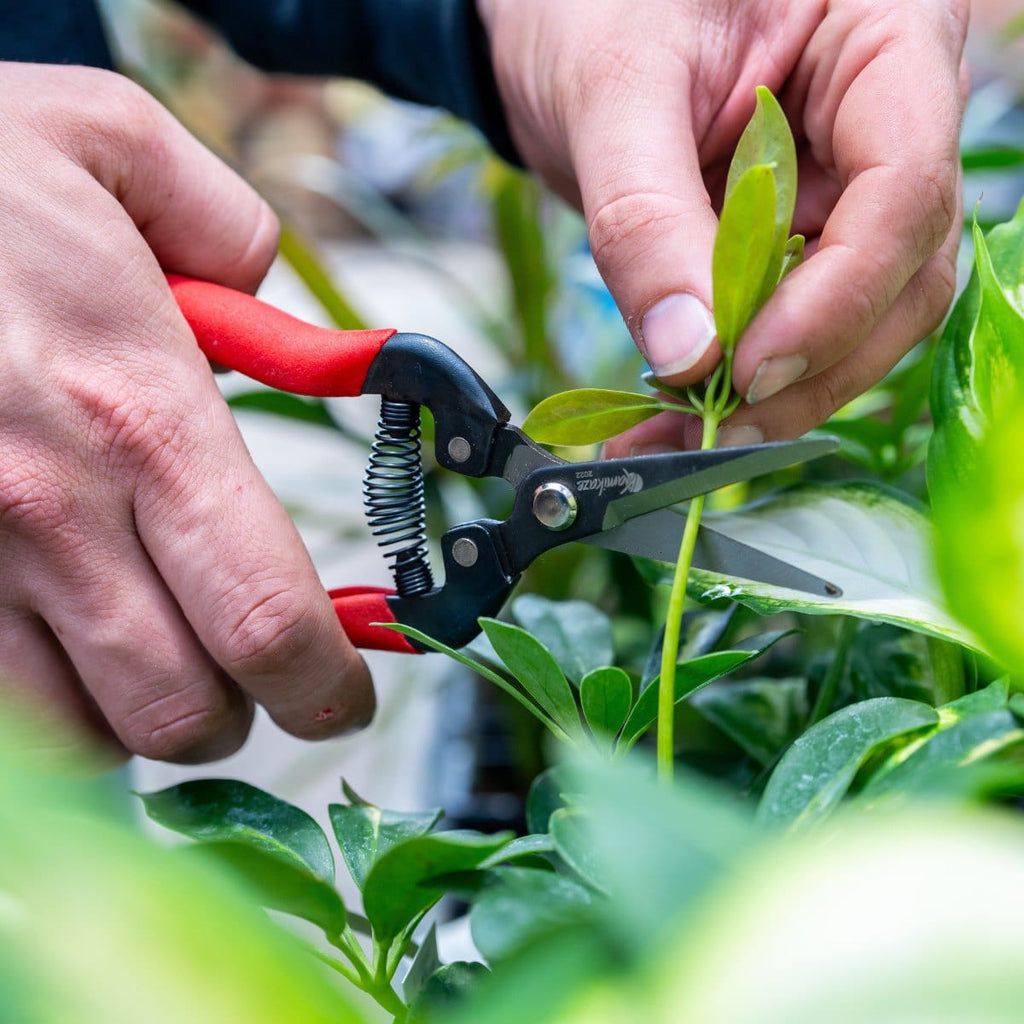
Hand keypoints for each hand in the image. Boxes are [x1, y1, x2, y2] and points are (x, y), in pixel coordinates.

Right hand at [0, 64, 372, 761]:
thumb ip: (233, 232)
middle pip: (184, 712)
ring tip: (153, 657)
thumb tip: (276, 308)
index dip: (325, 686)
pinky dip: (47, 710)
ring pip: (83, 739)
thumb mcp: (114, 145)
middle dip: (241, 714)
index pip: (268, 619)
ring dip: (139, 720)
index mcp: (141, 415)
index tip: (345, 699)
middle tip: (253, 675)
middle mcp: (52, 512)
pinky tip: (60, 650)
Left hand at [478, 0, 968, 450]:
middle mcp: (887, 129)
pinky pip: (793, 334)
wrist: (566, 31)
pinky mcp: (801, 251)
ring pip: (859, 327)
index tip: (747, 364)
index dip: (836, 297)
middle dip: (809, 368)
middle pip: (898, 279)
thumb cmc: (600, 13)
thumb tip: (688, 353)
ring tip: (678, 433)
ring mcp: (847, 197)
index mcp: (882, 41)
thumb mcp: (616, 91)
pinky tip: (675, 417)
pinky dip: (737, 388)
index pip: (904, 188)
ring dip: (775, 399)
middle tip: (714, 422)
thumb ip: (647, 216)